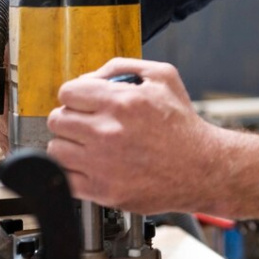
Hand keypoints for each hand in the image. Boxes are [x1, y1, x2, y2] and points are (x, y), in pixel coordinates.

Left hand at [46, 58, 218, 214]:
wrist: (202, 168)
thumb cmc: (183, 125)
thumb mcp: (164, 77)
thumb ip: (123, 67)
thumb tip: (91, 76)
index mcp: (121, 102)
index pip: (68, 92)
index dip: (76, 95)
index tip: (84, 102)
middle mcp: (108, 132)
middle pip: (57, 119)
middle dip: (71, 118)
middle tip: (87, 123)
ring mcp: (102, 164)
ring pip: (56, 149)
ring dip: (70, 145)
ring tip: (89, 145)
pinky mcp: (102, 191)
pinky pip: (64, 177)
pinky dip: (73, 171)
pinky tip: (92, 165)